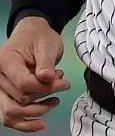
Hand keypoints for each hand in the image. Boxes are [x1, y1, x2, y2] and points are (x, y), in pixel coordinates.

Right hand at [0, 17, 70, 132]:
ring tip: (54, 102)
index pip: (23, 83)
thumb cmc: (39, 38)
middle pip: (21, 97)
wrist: (31, 35)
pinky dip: (23, 124)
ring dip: (36, 112)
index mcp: (5, 61)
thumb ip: (47, 63)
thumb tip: (47, 78)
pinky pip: (8, 116)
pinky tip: (40, 124)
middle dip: (45, 95)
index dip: (46, 87)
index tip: (64, 83)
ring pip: (10, 112)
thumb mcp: (47, 45)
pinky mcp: (4, 96)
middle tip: (62, 84)